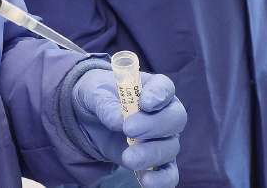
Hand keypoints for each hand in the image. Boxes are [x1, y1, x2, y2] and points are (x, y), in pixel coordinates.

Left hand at [72, 69, 185, 187]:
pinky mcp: (157, 162)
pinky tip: (146, 181)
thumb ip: (105, 103)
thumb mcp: (94, 93)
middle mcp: (165, 113)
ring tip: (128, 158)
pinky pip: (169, 173)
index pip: (165, 88)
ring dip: (151, 154)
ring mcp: (164, 139)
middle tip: (129, 130)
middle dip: (154, 125)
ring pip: (170, 147)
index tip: (144, 103)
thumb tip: (117, 121)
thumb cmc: (99, 97)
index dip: (158, 95)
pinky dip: (162, 179)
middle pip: (175, 118)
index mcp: (153, 88)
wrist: (91, 120)